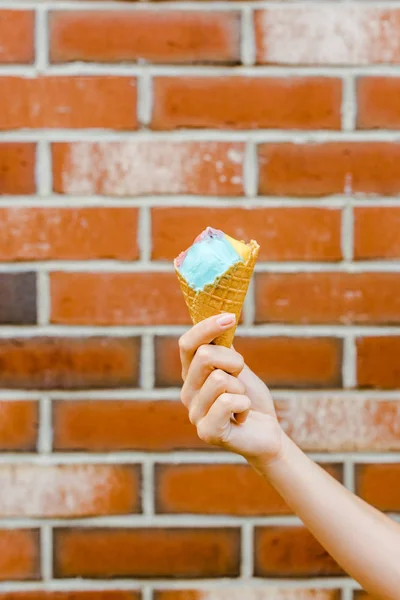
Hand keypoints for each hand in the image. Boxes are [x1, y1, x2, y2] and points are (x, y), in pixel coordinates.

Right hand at [179, 313, 284, 462]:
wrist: (266, 433)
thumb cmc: (251, 398)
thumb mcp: (237, 367)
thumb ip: (223, 348)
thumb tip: (218, 317)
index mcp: (191, 374)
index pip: (187, 344)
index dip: (206, 327)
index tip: (230, 317)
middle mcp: (187, 392)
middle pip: (205, 356)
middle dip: (234, 361)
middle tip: (242, 376)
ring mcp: (194, 413)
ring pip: (220, 379)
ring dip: (241, 388)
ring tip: (241, 401)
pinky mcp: (206, 431)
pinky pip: (229, 402)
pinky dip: (245, 405)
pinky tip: (242, 416)